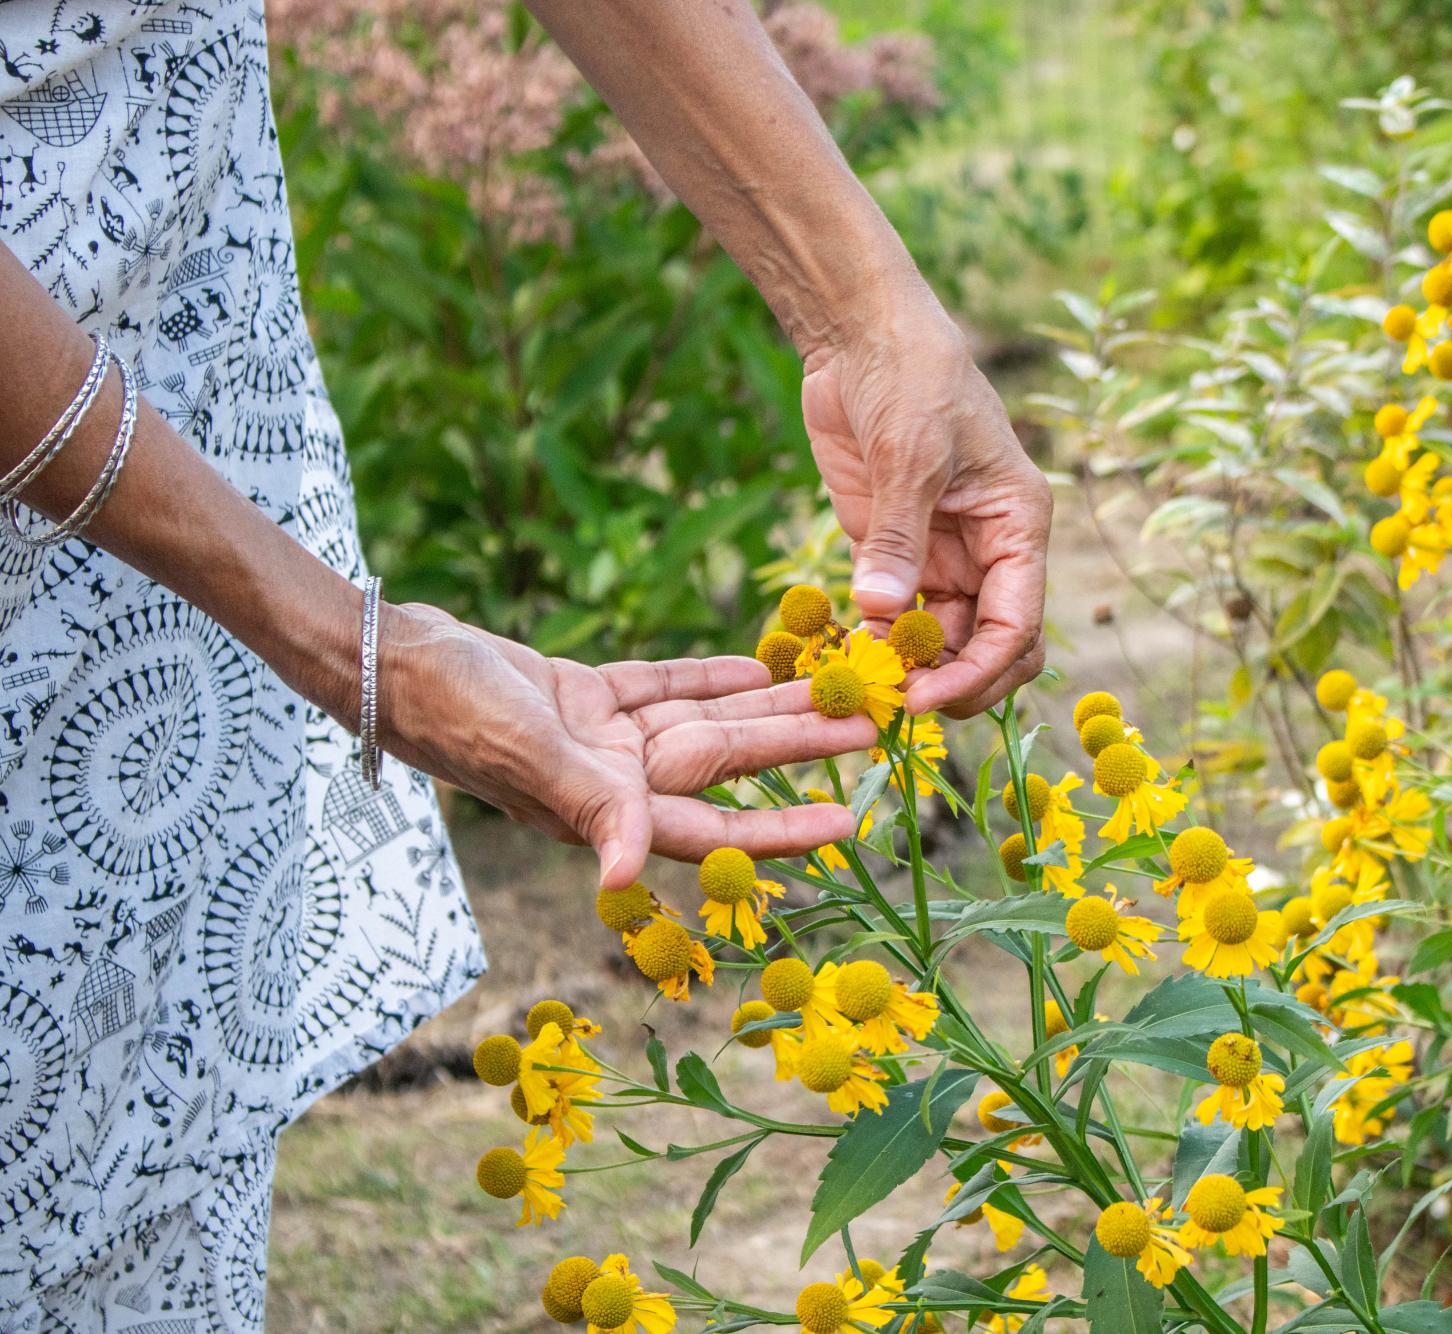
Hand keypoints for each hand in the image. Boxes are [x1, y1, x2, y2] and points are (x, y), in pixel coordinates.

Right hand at [377, 603, 877, 886]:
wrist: (384, 657)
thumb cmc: (448, 710)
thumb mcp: (527, 757)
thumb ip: (587, 810)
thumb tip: (623, 883)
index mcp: (603, 808)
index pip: (712, 826)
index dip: (781, 829)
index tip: (851, 824)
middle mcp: (611, 781)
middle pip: (727, 764)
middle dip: (799, 748)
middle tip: (874, 729)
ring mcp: (599, 738)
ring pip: (705, 719)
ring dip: (768, 705)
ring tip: (834, 688)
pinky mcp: (582, 695)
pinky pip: (663, 685)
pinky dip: (708, 675)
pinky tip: (758, 666)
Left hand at [801, 299, 1051, 717]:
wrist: (861, 336)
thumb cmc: (911, 378)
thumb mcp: (909, 453)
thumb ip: (897, 537)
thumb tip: (881, 612)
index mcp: (1018, 526)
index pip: (1017, 626)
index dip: (977, 672)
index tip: (924, 697)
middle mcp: (989, 551)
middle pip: (987, 648)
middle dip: (951, 683)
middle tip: (894, 704)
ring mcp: (940, 555)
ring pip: (940, 642)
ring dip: (908, 670)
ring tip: (860, 687)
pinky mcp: (892, 552)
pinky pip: (895, 618)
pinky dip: (876, 644)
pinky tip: (843, 659)